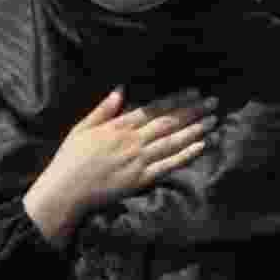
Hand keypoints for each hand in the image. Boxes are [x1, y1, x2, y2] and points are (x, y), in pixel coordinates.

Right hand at [23, 88, 217, 247]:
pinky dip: (186, 155)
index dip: (177, 99)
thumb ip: (104, 109)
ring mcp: (138, 161)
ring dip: (195, 130)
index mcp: (119, 126)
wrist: (66, 191)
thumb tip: (121, 89)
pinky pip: (168, 166)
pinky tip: (201, 147)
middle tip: (213, 102)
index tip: (195, 91)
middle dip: (193, 111)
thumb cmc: (71, 158)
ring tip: (213, 121)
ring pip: (172, 142)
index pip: (154, 108)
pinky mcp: (140, 180)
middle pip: (169, 122)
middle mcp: (132, 141)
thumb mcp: (83, 127)